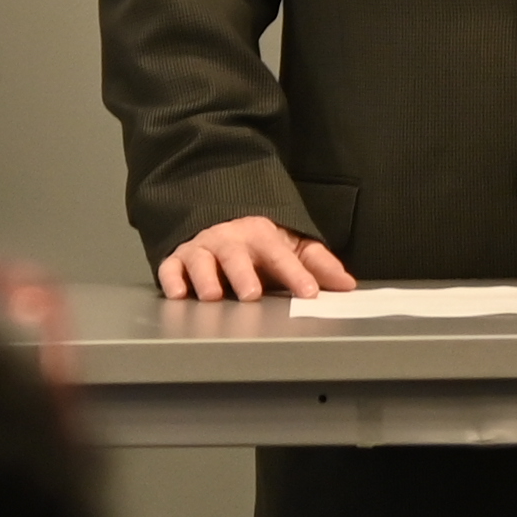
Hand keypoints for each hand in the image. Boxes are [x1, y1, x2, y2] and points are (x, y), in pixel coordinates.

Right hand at [157, 216, 353, 299]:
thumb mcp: (292, 247)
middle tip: (252, 294)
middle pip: (236, 255)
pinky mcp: (178, 260)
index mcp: (261, 236)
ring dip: (205, 277)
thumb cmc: (258, 243)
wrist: (217, 221)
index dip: (295, 273)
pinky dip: (172, 280)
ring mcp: (202, 249)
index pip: (280, 254)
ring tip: (213, 296)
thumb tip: (346, 283)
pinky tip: (178, 294)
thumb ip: (318, 265)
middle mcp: (229, 240)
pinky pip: (170, 268)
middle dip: (243, 273)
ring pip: (201, 260)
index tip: (309, 292)